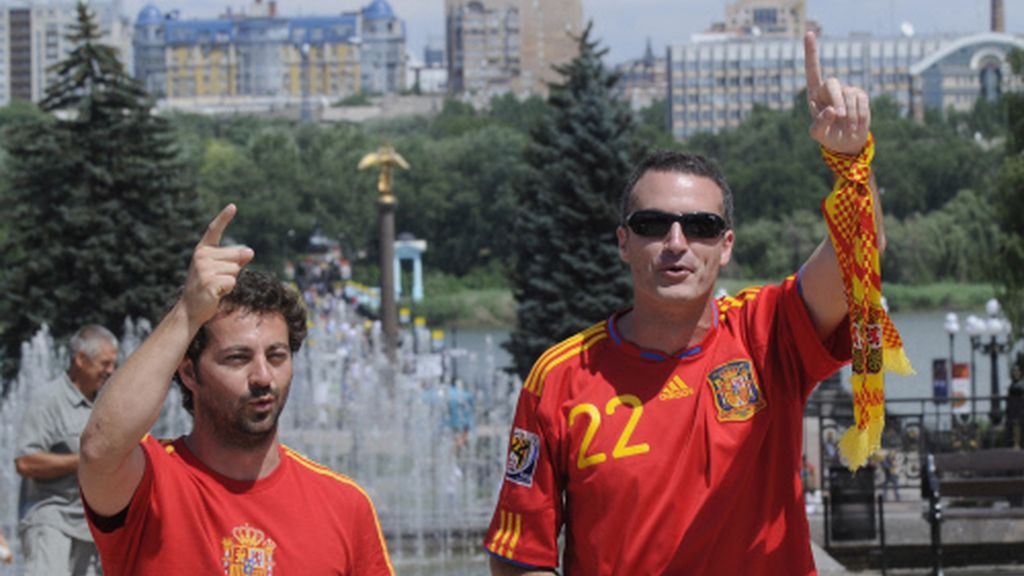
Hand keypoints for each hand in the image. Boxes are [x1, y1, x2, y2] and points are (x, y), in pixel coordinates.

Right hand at [182, 204, 253, 329]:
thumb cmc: (208, 288)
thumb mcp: (221, 271)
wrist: (190, 309)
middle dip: (233, 270)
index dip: (224, 218)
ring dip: (230, 282)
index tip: (233, 206)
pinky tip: (216, 294)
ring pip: (235, 270)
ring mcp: (204, 269)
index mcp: (203, 250)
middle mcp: (201, 256)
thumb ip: (235, 260)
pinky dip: (228, 290)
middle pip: (236, 256)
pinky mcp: (209, 282)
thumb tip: (250, 252)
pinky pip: (232, 282)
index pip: (214, 230)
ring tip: (215, 287)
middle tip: (217, 281)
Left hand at [804, 31, 869, 154]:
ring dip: (849, 115)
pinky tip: (856, 125)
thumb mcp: (817, 134)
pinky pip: (862, 101)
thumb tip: (832, 109)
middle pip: (833, 83)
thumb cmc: (827, 136)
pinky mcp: (861, 95)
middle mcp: (830, 89)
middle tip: (839, 116)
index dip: (811, 52)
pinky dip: (859, 116)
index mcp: (814, 94)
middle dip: (837, 99)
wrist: (845, 142)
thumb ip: (820, 123)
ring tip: (847, 128)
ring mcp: (847, 90)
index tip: (809, 33)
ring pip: (849, 96)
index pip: (812, 70)